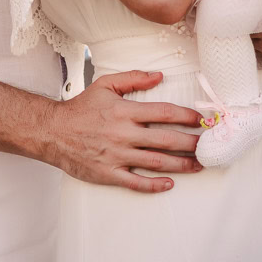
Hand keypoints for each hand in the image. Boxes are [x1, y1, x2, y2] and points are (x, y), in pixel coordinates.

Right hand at [36, 70, 202, 192]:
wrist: (52, 131)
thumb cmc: (81, 107)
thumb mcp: (105, 85)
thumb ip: (133, 78)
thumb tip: (160, 76)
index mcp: (125, 111)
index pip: (165, 113)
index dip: (187, 116)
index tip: (202, 119)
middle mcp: (124, 134)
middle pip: (167, 140)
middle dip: (192, 143)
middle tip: (209, 146)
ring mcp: (117, 156)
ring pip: (157, 162)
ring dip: (182, 165)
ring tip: (199, 165)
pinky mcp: (109, 173)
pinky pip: (136, 183)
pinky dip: (155, 185)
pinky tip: (170, 184)